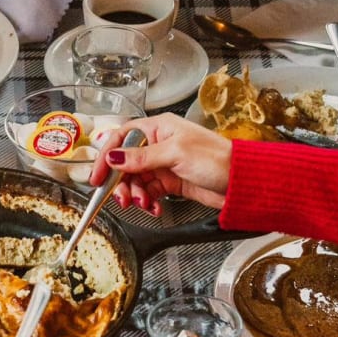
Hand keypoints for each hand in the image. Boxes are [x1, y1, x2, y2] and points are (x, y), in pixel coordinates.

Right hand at [89, 114, 232, 213]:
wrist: (240, 181)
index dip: (106, 157)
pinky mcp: (169, 183)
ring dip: (135, 195)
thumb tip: (113, 157)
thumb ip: (141, 158)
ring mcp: (163, 164)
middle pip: (124, 164)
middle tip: (122, 198)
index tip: (97, 177)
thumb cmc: (217, 158)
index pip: (121, 139)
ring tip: (143, 204)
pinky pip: (148, 193)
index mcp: (157, 129)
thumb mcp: (175, 154)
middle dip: (121, 183)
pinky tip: (154, 207)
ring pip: (135, 181)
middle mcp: (157, 145)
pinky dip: (147, 202)